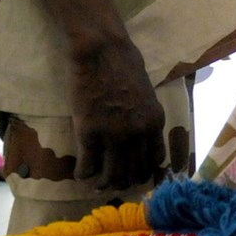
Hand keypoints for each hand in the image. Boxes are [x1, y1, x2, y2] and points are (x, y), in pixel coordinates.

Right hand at [69, 38, 166, 190]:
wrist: (102, 51)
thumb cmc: (124, 64)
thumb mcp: (146, 93)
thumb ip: (144, 116)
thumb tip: (140, 133)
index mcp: (155, 122)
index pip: (154, 160)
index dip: (143, 171)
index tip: (134, 174)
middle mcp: (138, 133)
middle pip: (133, 172)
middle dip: (123, 181)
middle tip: (113, 183)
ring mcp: (114, 135)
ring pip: (111, 175)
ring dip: (104, 183)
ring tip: (97, 183)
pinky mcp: (89, 133)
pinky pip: (87, 167)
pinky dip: (83, 174)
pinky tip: (80, 173)